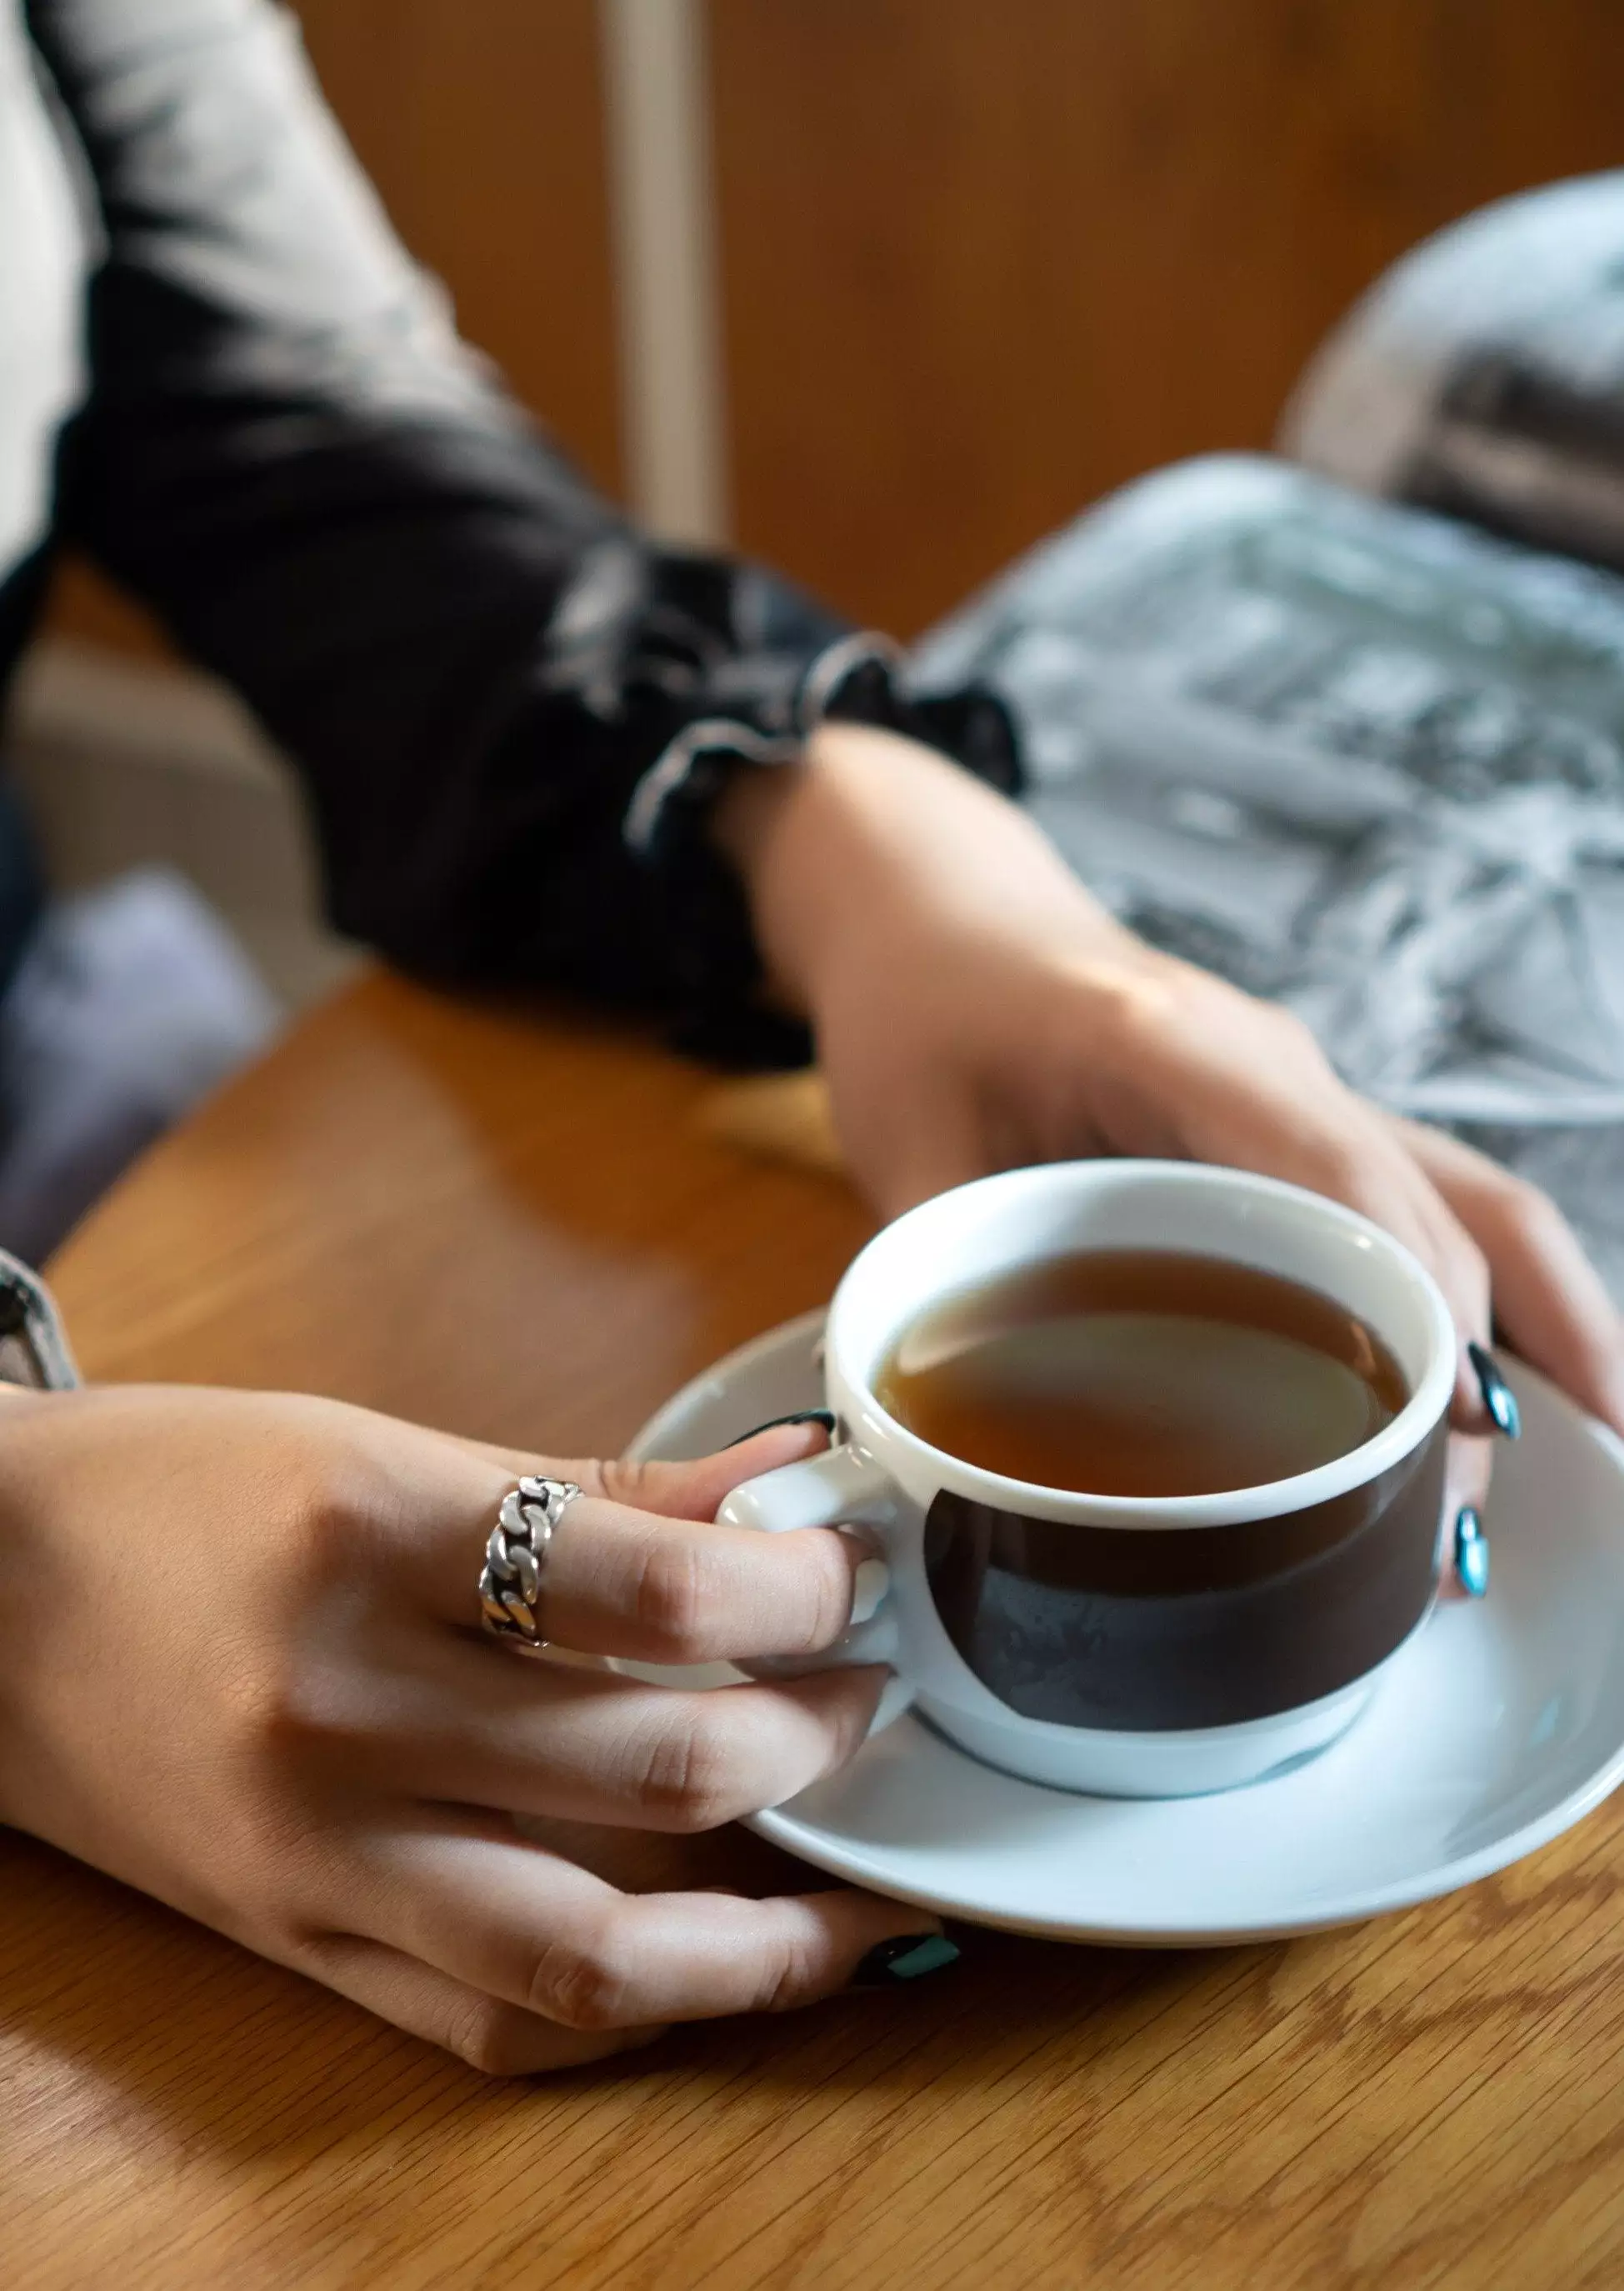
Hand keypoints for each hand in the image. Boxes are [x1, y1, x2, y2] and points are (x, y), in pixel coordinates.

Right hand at [0, 1386, 941, 2072]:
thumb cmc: (184, 1488)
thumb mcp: (387, 1442)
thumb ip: (606, 1485)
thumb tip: (796, 1484)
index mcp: (367, 1537)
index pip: (650, 1595)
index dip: (798, 1595)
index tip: (850, 1581)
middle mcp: (342, 1713)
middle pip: (653, 1773)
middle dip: (813, 1739)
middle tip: (864, 1695)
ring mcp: (315, 1856)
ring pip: (593, 1957)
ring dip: (769, 1939)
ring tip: (857, 1885)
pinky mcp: (296, 1947)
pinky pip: (498, 2023)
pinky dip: (634, 2006)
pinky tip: (719, 1956)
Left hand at [721, 725, 1623, 1481]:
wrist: (939, 922)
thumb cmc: (923, 1015)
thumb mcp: (906, 1149)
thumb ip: (945, 1281)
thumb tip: (974, 1446)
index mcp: (1174, 1048)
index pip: (1342, 1170)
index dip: (1418, 1295)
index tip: (1460, 1420)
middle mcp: (1272, 1067)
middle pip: (1450, 1198)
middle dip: (1503, 1351)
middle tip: (1486, 1513)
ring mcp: (1302, 1096)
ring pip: (1473, 1201)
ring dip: (1536, 1324)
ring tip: (1579, 1463)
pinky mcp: (1300, 1134)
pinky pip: (1427, 1211)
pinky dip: (1481, 1304)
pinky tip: (1492, 1407)